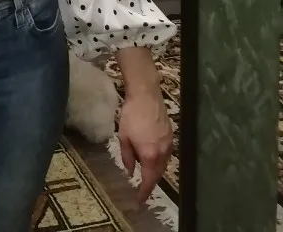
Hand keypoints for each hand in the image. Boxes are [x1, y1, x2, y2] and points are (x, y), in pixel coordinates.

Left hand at [118, 89, 172, 203]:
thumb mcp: (124, 137)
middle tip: (142, 187)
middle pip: (158, 174)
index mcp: (150, 155)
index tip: (140, 200)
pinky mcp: (171, 136)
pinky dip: (159, 159)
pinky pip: (166, 154)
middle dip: (150, 181)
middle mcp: (163, 153)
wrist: (146, 95)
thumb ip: (127, 157)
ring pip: (163, 164)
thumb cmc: (131, 115)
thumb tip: (130, 171)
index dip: (144, 192)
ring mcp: (169, 144)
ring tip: (145, 171)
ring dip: (155, 170)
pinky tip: (151, 155)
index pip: (149, 181)